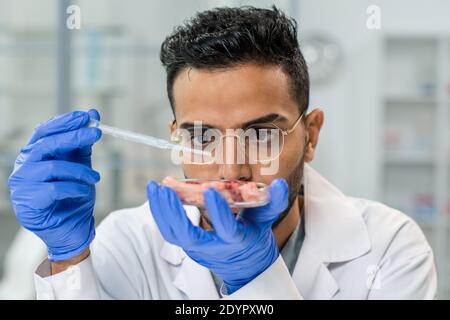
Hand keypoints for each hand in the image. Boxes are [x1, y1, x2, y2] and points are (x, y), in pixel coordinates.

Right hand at [8, 109, 101, 261]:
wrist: (72, 229)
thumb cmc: (74, 196)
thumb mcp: (81, 166)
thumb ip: (83, 144)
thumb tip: (93, 115)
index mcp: (35, 154)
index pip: (45, 130)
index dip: (65, 121)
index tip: (87, 115)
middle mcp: (25, 166)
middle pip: (47, 144)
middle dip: (74, 136)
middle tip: (96, 133)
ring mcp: (23, 185)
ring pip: (53, 167)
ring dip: (80, 171)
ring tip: (96, 178)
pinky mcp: (28, 202)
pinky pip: (55, 189)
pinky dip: (75, 188)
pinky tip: (84, 192)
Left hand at [146, 178, 287, 293]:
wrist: (245, 264)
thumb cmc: (255, 236)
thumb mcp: (266, 220)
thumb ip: (274, 202)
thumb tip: (281, 183)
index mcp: (236, 240)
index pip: (226, 229)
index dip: (219, 212)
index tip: (211, 190)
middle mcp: (214, 248)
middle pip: (189, 236)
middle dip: (175, 213)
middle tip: (166, 189)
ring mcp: (198, 249)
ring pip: (174, 234)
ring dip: (161, 211)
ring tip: (154, 187)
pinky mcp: (188, 246)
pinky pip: (170, 233)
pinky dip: (160, 214)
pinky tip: (155, 195)